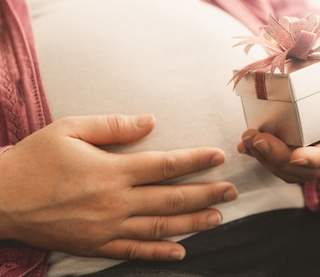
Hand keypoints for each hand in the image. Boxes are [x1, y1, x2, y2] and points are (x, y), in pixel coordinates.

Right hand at [0, 114, 236, 260]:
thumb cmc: (34, 159)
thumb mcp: (69, 129)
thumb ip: (113, 126)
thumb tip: (150, 121)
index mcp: (113, 170)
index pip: (166, 164)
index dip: (196, 160)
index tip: (218, 157)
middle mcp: (116, 201)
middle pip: (172, 197)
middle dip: (206, 193)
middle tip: (231, 191)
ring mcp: (107, 227)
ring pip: (160, 225)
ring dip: (193, 222)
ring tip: (219, 218)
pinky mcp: (95, 245)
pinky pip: (134, 251)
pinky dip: (159, 252)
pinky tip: (181, 250)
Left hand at [237, 74, 319, 182]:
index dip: (313, 159)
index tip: (294, 155)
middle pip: (304, 168)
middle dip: (278, 157)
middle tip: (257, 138)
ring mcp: (311, 159)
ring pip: (287, 169)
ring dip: (265, 157)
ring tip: (247, 139)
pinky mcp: (295, 154)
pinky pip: (277, 163)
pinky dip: (259, 156)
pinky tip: (244, 146)